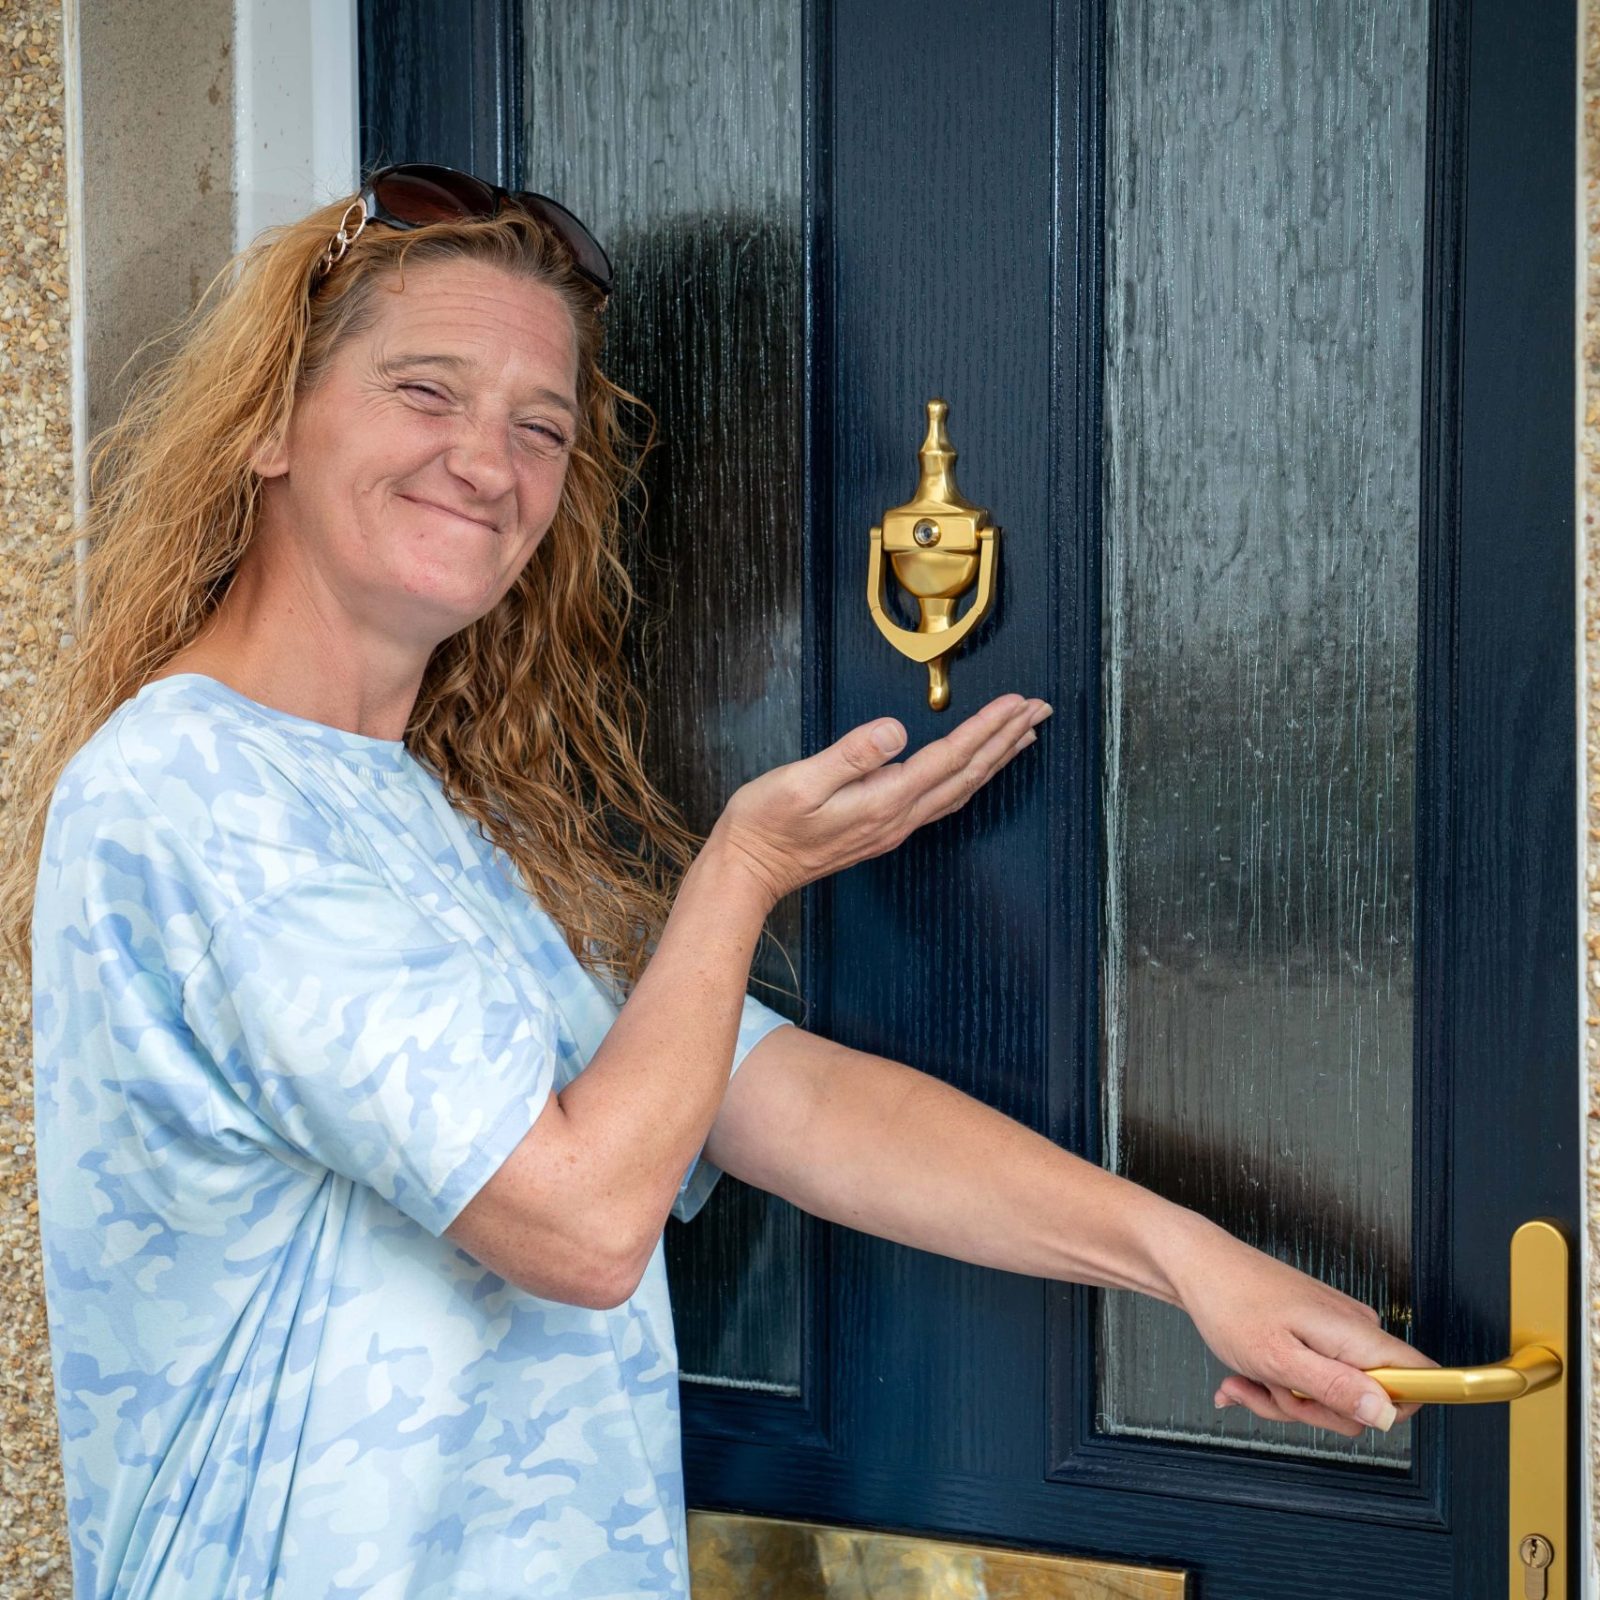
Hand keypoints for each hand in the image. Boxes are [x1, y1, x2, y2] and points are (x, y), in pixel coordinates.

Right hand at [707, 692, 1051, 908]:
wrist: (747, 871)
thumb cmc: (765, 825)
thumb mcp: (799, 781)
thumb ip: (850, 755)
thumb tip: (896, 730)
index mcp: (883, 801)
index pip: (949, 758)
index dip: (987, 728)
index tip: (1017, 703)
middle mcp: (898, 818)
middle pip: (968, 774)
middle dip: (1007, 739)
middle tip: (1041, 710)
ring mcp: (893, 827)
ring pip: (961, 789)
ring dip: (996, 760)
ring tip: (1024, 735)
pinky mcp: (883, 829)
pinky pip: (943, 800)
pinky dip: (970, 777)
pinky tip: (975, 769)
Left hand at [1165, 1215, 1434, 1436]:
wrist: (1197, 1267)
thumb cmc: (1230, 1302)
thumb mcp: (1279, 1359)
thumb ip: (1336, 1388)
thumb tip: (1386, 1414)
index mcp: (1357, 1334)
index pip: (1422, 1381)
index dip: (1391, 1412)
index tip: (1340, 1407)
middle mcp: (1354, 1332)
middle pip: (1364, 1404)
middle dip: (1312, 1410)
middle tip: (1273, 1387)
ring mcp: (1333, 1335)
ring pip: (1328, 1397)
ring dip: (1284, 1399)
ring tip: (1250, 1376)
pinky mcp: (1313, 1338)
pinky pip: (1307, 1380)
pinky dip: (1274, 1384)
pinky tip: (1244, 1377)